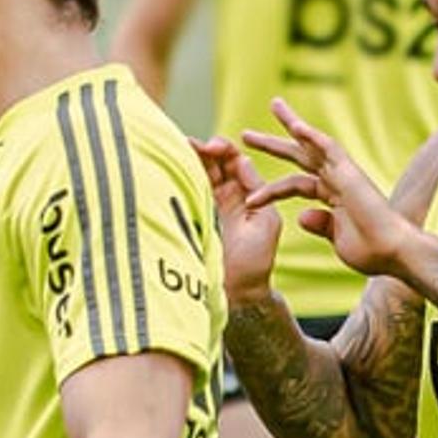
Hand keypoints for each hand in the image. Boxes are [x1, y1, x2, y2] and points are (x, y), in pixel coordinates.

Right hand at [191, 135, 281, 303]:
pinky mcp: (195, 217)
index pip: (236, 162)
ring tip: (180, 147)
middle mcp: (230, 197)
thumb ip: (256, 190)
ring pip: (200, 174)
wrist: (235, 293)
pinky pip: (189, 191)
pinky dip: (181, 177)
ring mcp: (211, 206)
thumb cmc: (255, 262)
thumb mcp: (265, 222)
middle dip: (205, 150)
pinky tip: (173, 165)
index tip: (214, 146)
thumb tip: (243, 160)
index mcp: (251, 195)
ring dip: (191, 159)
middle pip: (215, 163)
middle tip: (193, 144)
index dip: (225, 150)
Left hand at [243, 98, 418, 277]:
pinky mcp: (351, 173)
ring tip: (274, 105)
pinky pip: (330, 149)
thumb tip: (302, 216)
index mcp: (333, 196)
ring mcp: (344, 174)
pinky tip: (296, 127)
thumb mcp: (338, 238)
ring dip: (292, 124)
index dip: (271, 188)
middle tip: (246, 134)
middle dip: (273, 144)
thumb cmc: (371, 252)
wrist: (393, 254)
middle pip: (300, 155)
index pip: (296, 183)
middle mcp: (337, 180)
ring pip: (312, 143)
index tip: (249, 196)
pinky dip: (313, 137)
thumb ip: (322, 224)